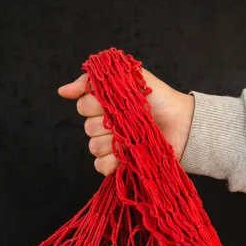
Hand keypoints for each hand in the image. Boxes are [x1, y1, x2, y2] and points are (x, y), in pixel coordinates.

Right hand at [58, 68, 193, 175]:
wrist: (182, 123)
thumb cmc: (159, 98)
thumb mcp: (129, 78)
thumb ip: (95, 81)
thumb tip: (63, 91)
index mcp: (103, 105)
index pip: (82, 106)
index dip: (96, 105)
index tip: (115, 102)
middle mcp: (104, 125)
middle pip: (87, 128)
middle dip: (107, 124)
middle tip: (127, 120)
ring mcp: (111, 146)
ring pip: (93, 147)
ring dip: (111, 144)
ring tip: (131, 138)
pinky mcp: (118, 164)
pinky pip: (100, 166)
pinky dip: (111, 162)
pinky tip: (125, 156)